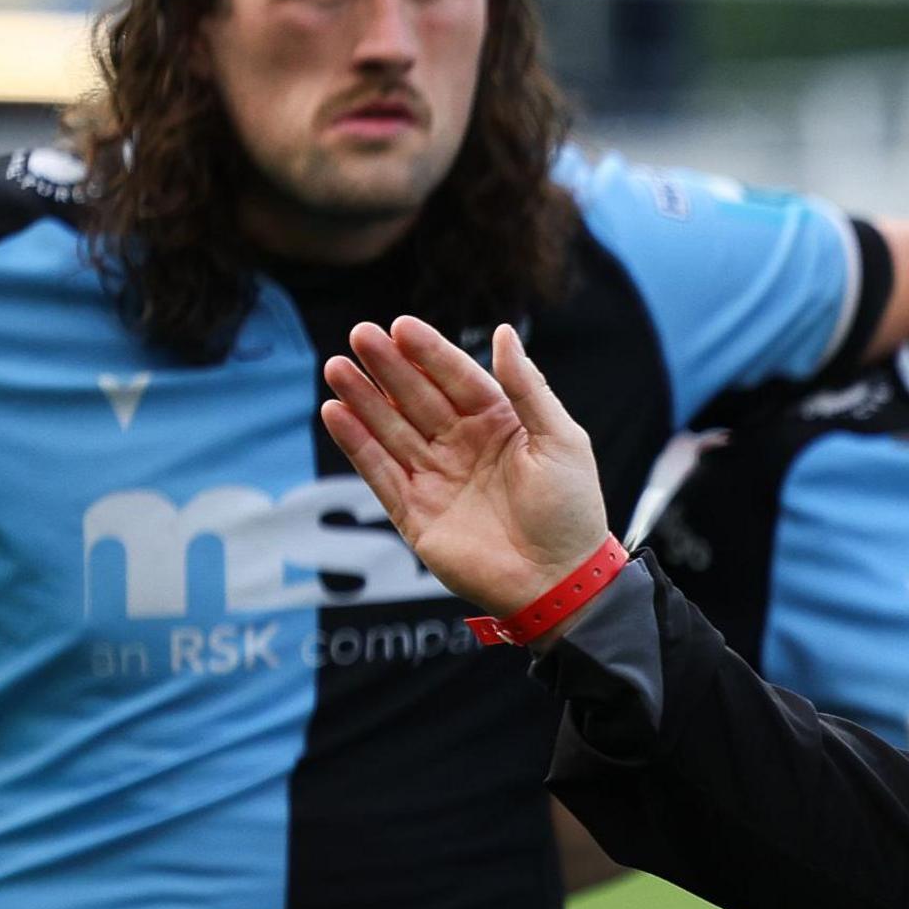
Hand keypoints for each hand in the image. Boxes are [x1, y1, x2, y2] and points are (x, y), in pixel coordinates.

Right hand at [319, 317, 608, 616]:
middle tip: (359, 335)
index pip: (457, 378)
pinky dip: (357, 443)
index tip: (400, 326)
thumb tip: (503, 333)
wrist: (560, 582)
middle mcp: (464, 446)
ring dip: (364, 398)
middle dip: (388, 367)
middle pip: (418, 398)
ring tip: (337, 367)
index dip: (429, 353)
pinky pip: (379, 471)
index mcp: (500, 425)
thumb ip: (527, 388)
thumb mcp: (561, 440)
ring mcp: (437, 478)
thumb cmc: (572, 512)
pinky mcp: (415, 512)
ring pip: (392, 429)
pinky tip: (336, 412)